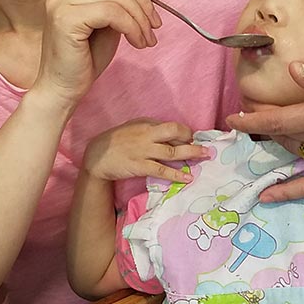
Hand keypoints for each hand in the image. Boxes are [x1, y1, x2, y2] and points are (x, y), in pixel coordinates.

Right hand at [34, 0, 160, 107]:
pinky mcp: (65, 18)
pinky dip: (132, 26)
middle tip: (154, 25)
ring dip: (140, 17)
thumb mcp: (106, 23)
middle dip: (142, 0)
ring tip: (146, 38)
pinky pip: (112, 12)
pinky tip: (137, 42)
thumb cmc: (83, 60)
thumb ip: (118, 1)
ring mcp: (59, 2)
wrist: (62, 90)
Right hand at [83, 118, 205, 182]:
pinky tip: (187, 178)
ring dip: (190, 154)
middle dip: (191, 139)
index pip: (172, 126)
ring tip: (204, 156)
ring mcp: (144, 152)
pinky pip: (161, 170)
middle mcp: (147, 136)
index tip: (193, 138)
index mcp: (147, 125)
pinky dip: (176, 174)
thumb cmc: (117, 140)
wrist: (98, 155)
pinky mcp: (140, 166)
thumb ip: (151, 127)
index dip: (185, 131)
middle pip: (174, 133)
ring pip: (171, 152)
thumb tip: (171, 132)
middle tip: (205, 146)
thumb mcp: (134, 127)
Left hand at [228, 55, 303, 201]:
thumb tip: (291, 71)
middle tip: (253, 109)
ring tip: (262, 131)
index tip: (232, 117)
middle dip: (263, 123)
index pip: (278, 120)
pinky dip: (289, 191)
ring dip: (276, 143)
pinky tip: (268, 195)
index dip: (252, 119)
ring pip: (295, 152)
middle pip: (283, 135)